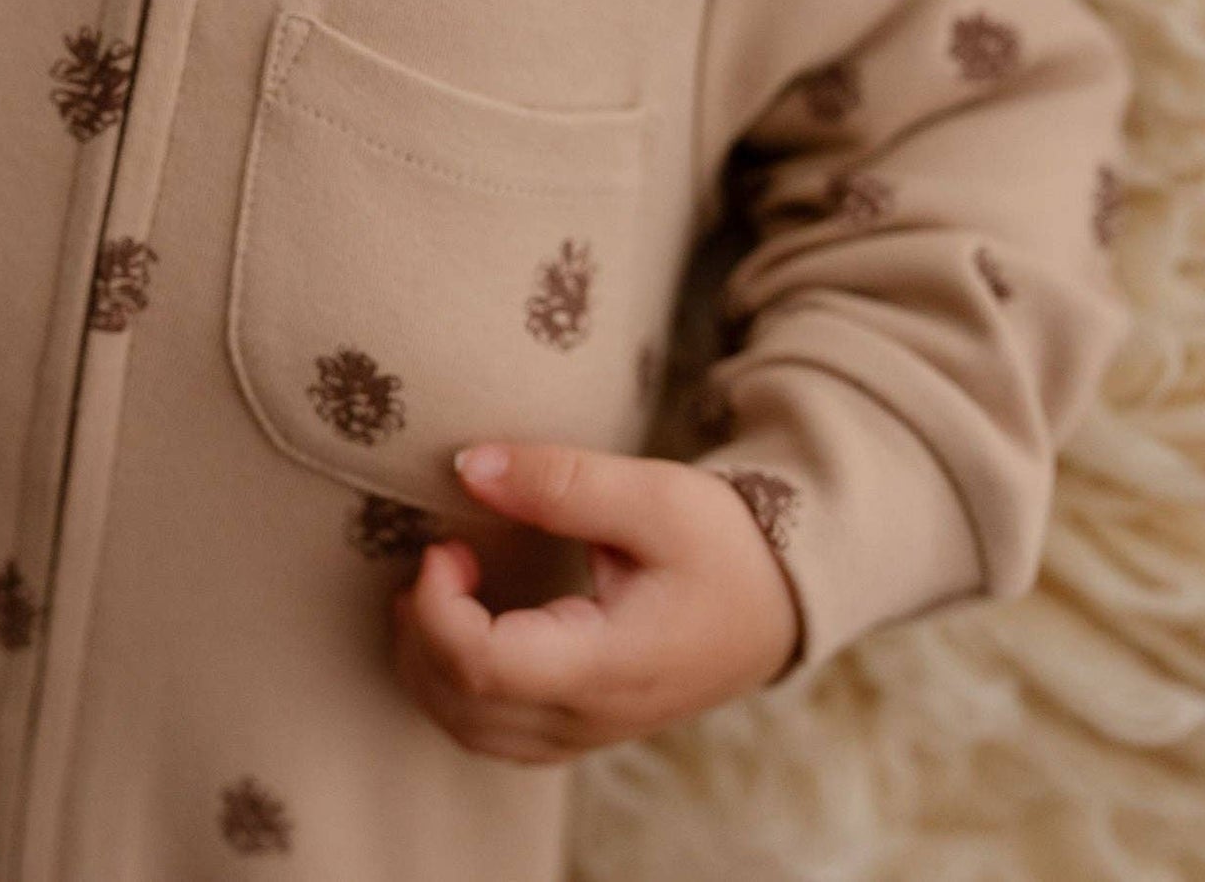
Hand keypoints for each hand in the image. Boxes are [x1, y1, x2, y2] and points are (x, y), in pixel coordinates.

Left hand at [388, 441, 800, 764]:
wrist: (782, 602)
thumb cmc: (724, 546)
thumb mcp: (655, 495)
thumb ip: (559, 481)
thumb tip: (466, 466)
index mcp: (609, 664)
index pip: (483, 666)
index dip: (438, 608)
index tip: (447, 546)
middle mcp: (592, 715)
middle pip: (462, 705)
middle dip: (422, 631)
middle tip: (438, 559)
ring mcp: (587, 733)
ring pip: (470, 733)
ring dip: (428, 667)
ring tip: (433, 593)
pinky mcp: (582, 731)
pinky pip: (493, 737)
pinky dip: (453, 693)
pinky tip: (457, 633)